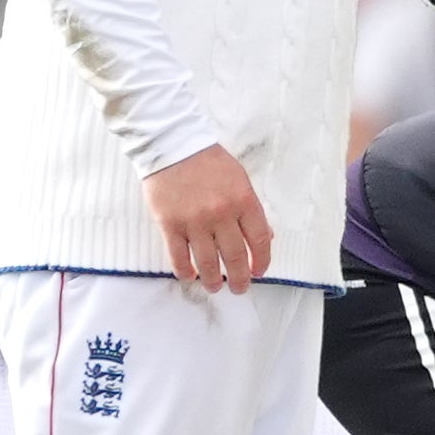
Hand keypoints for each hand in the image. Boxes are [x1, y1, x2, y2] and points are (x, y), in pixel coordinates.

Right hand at [145, 144, 270, 293]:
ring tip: (215, 287)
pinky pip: (178, 256)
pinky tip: (190, 276)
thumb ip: (252, 210)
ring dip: (213, 280)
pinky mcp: (170, 224)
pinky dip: (185, 271)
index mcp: (244, 202)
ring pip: (207, 262)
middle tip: (240, 288)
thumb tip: (265, 237)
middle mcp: (221, 215)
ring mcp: (194, 221)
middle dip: (240, 278)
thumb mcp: (240, 181)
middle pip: (235, 257)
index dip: (262, 261)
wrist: (172, 146)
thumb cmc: (209, 162)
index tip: (259, 272)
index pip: (259, 240)